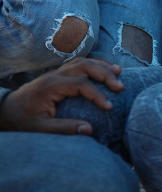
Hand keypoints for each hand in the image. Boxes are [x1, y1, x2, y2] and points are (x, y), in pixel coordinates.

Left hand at [0, 58, 122, 133]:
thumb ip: (65, 128)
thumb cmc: (23, 121)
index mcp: (50, 87)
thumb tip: (90, 129)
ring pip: (82, 62)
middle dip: (104, 74)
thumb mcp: (41, 128)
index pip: (80, 83)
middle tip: (120, 87)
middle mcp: (54, 76)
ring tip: (119, 73)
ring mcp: (55, 73)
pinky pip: (78, 65)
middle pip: (84, 66)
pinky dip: (94, 65)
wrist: (6, 111)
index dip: (97, 94)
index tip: (109, 107)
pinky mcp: (58, 75)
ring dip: (101, 66)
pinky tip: (107, 70)